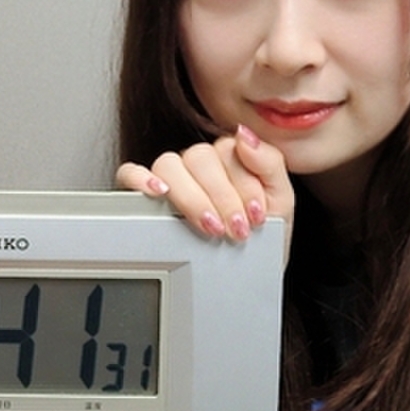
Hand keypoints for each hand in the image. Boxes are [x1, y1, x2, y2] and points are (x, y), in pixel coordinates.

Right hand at [116, 126, 291, 257]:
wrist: (247, 275)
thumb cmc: (262, 238)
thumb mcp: (280, 201)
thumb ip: (269, 162)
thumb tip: (243, 135)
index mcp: (228, 158)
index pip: (227, 150)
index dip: (243, 184)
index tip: (255, 216)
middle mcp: (197, 164)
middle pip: (198, 157)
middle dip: (221, 197)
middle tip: (234, 230)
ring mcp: (170, 177)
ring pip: (168, 164)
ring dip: (191, 197)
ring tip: (208, 226)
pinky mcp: (143, 195)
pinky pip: (129, 173)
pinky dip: (140, 179)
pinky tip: (157, 193)